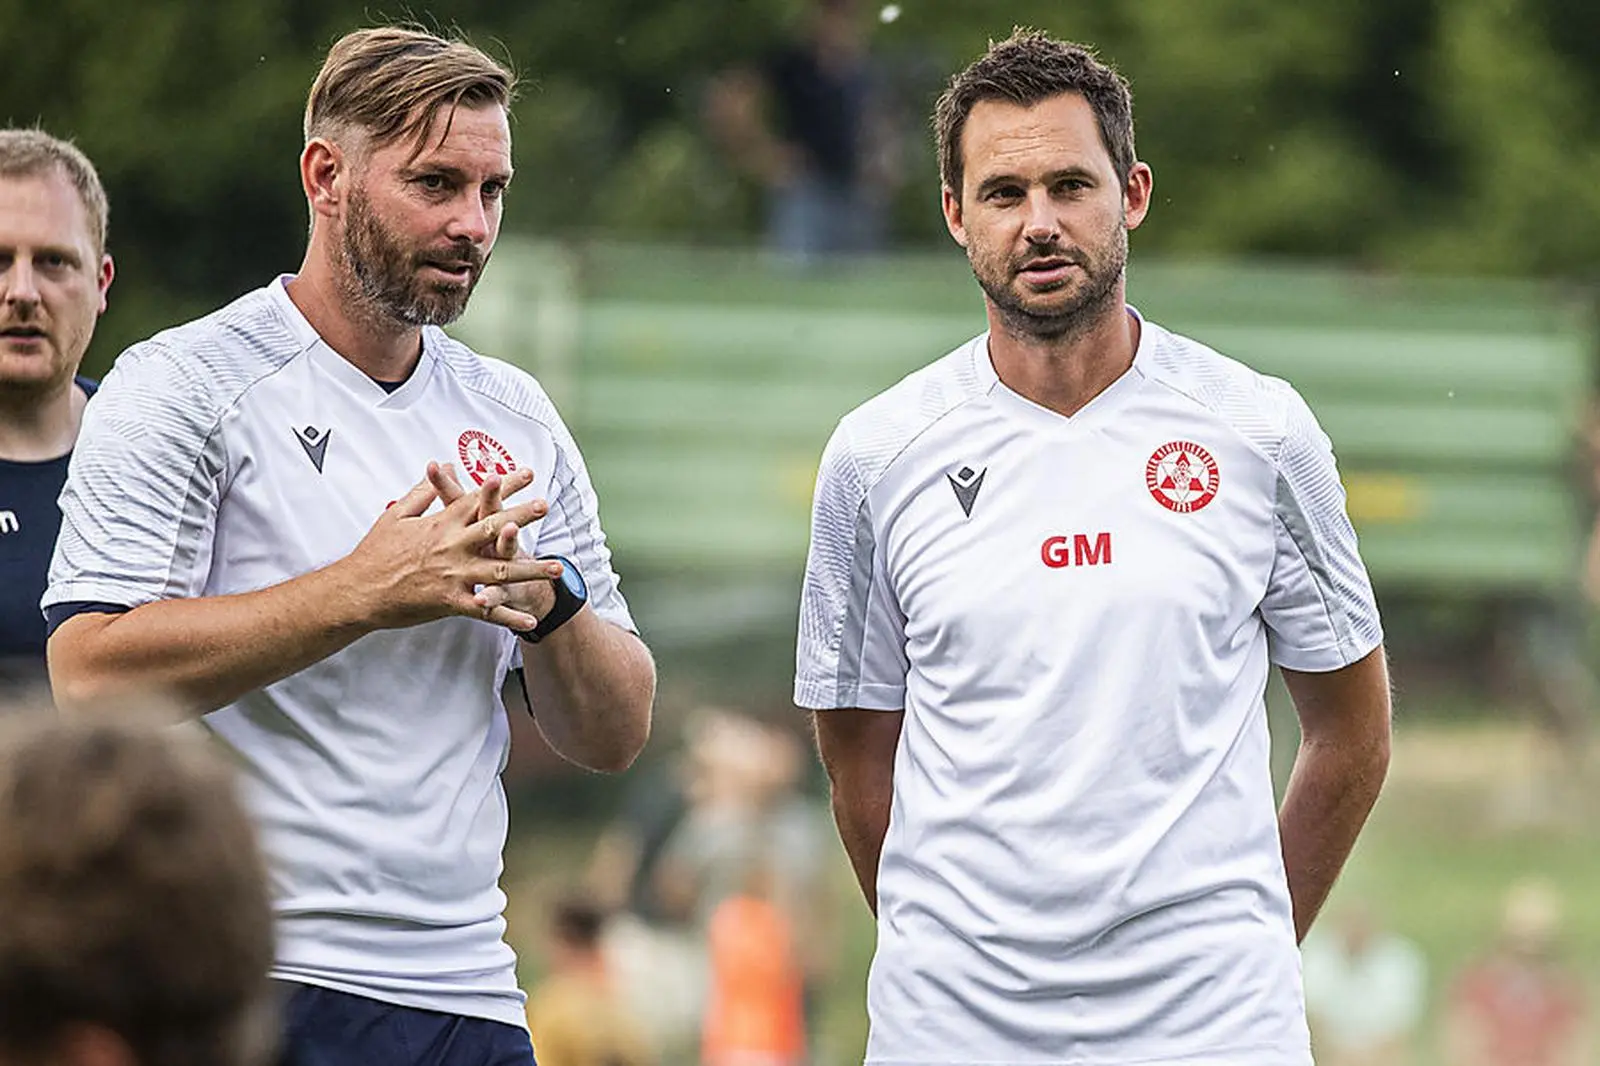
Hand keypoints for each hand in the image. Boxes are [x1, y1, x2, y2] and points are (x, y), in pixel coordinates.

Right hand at [344, 465, 558, 630]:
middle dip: (523, 516)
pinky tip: (529, 621)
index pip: (478, 498)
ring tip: (558, 568)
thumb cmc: (374, 553)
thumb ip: (422, 492)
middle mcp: (452, 546)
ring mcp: (453, 575)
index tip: (527, 473)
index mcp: (441, 524)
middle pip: (494, 527)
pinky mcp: (450, 601)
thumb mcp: (396, 516)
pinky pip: (485, 611)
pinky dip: (508, 617)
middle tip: (546, 506)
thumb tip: (440, 467)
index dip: (504, 484)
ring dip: (531, 570)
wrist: (358, 590)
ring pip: (500, 571)